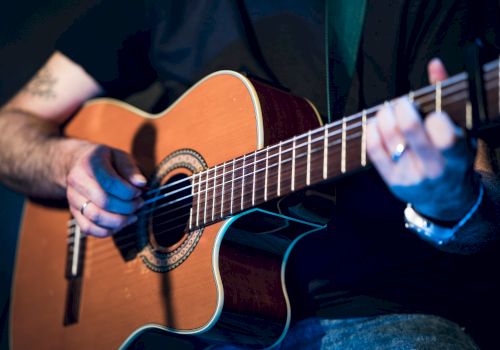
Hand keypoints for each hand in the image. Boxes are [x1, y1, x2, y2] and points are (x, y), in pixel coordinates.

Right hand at [66, 143, 145, 236]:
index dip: (129, 192)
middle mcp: (77, 181)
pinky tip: (120, 224)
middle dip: (127, 207)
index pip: (110, 183)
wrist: (80, 164)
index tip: (139, 192)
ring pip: (96, 218)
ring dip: (119, 221)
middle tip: (139, 203)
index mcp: (90, 163)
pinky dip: (107, 231)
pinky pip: (88, 228)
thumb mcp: (119, 156)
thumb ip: (130, 169)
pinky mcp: (73, 212)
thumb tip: (141, 184)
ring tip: (132, 215)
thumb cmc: (105, 161)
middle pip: (104, 202)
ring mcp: (73, 198)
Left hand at [366, 59, 476, 220]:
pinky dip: (371, 131)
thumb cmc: (453, 157)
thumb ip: (446, 96)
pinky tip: (376, 122)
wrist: (446, 198)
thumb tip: (434, 64)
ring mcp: (410, 176)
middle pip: (410, 131)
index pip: (445, 137)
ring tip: (388, 110)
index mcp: (457, 157)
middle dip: (402, 109)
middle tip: (401, 104)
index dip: (434, 119)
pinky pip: (374, 151)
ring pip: (389, 138)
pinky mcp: (392, 181)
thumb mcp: (461, 131)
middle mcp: (434, 169)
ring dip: (385, 116)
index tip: (431, 113)